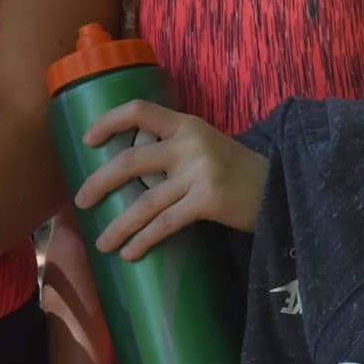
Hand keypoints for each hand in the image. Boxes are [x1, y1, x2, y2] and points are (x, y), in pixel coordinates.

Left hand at [73, 101, 266, 258]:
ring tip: (101, 244)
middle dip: (100, 182)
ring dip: (119, 225)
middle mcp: (190, 143)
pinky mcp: (208, 200)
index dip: (109, 122)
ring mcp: (199, 171)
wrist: (282, 189)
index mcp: (186, 124)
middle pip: (131, 160)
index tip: (88, 139)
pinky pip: (166, 223)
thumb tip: (131, 168)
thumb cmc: (239, 171)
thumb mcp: (206, 145)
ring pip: (146, 201)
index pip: (139, 110)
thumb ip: (174, 148)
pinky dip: (144, 240)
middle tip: (80, 201)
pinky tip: (129, 253)